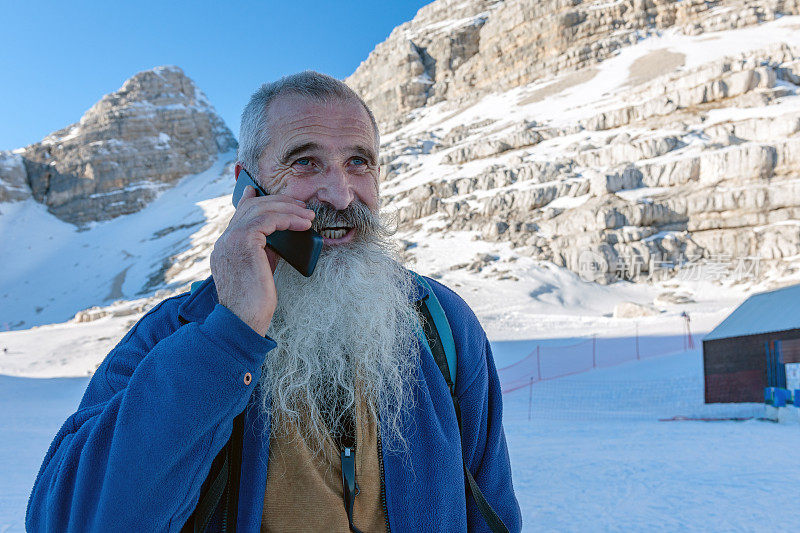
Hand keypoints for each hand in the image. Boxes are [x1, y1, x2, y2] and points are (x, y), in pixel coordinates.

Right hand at [210, 185, 313, 335]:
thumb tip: (283, 236)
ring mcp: (231, 239)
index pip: (238, 216)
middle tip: (300, 205)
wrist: (242, 319)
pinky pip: (268, 219)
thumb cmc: (254, 303)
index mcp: (225, 248)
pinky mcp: (243, 241)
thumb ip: (266, 251)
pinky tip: (302, 224)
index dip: (250, 200)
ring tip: (308, 216)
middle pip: (251, 207)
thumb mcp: (260, 270)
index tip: (261, 191)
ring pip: (260, 209)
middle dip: (279, 202)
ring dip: (288, 209)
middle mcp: (224, 240)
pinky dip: (288, 218)